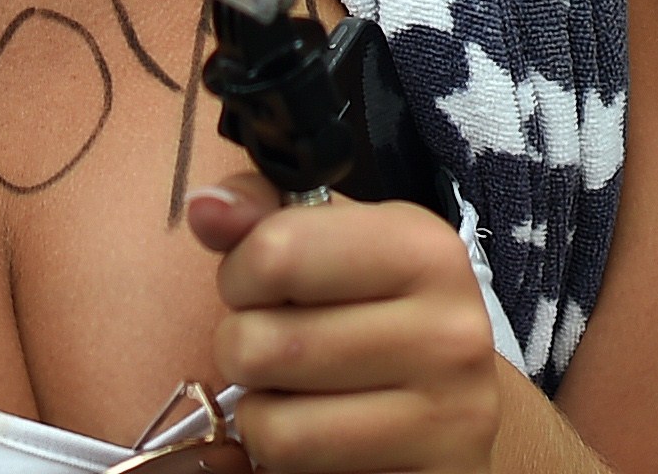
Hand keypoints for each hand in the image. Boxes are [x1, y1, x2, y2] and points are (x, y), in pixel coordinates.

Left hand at [189, 175, 509, 473]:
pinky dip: (289, 464)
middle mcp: (448, 334)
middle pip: (261, 344)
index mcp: (424, 249)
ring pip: (274, 428)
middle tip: (276, 346)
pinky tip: (321, 440)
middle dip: (243, 348)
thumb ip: (264, 217)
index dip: (241, 273)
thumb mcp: (336, 242)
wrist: (453, 407)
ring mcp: (445, 423)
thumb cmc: (378, 312)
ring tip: (296, 395)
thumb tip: (205, 210)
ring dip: (263, 414)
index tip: (259, 285)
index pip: (276, 253)